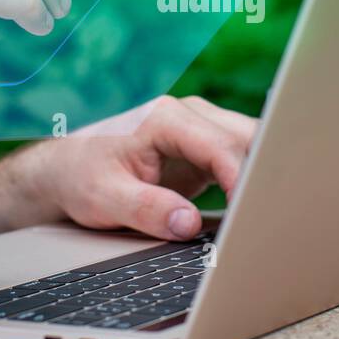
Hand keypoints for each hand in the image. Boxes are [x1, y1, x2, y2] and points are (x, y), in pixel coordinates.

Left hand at [11, 96, 258, 240]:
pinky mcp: (203, 149)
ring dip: (262, 173)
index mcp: (163, 119)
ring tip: (270, 212)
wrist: (65, 167)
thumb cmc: (81, 177)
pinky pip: (240, 158)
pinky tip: (256, 208)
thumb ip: (147, 209)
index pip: (219, 145)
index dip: (242, 178)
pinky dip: (252, 180)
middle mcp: (187, 115)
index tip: (251, 212)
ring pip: (250, 143)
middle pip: (245, 137)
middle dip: (264, 171)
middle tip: (272, 213)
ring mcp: (199, 129)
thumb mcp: (105, 198)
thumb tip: (189, 223)